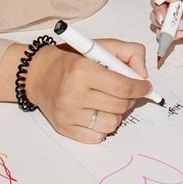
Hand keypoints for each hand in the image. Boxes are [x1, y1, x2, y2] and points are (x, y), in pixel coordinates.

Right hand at [27, 41, 151, 142]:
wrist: (37, 75)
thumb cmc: (71, 60)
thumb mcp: (100, 46)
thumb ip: (128, 52)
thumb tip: (143, 76)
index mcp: (82, 70)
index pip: (123, 86)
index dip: (140, 88)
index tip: (145, 87)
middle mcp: (73, 94)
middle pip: (120, 106)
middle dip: (130, 99)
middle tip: (126, 93)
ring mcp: (68, 114)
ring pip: (112, 124)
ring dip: (117, 114)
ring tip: (109, 102)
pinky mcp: (64, 129)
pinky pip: (97, 137)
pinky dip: (103, 127)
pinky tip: (97, 113)